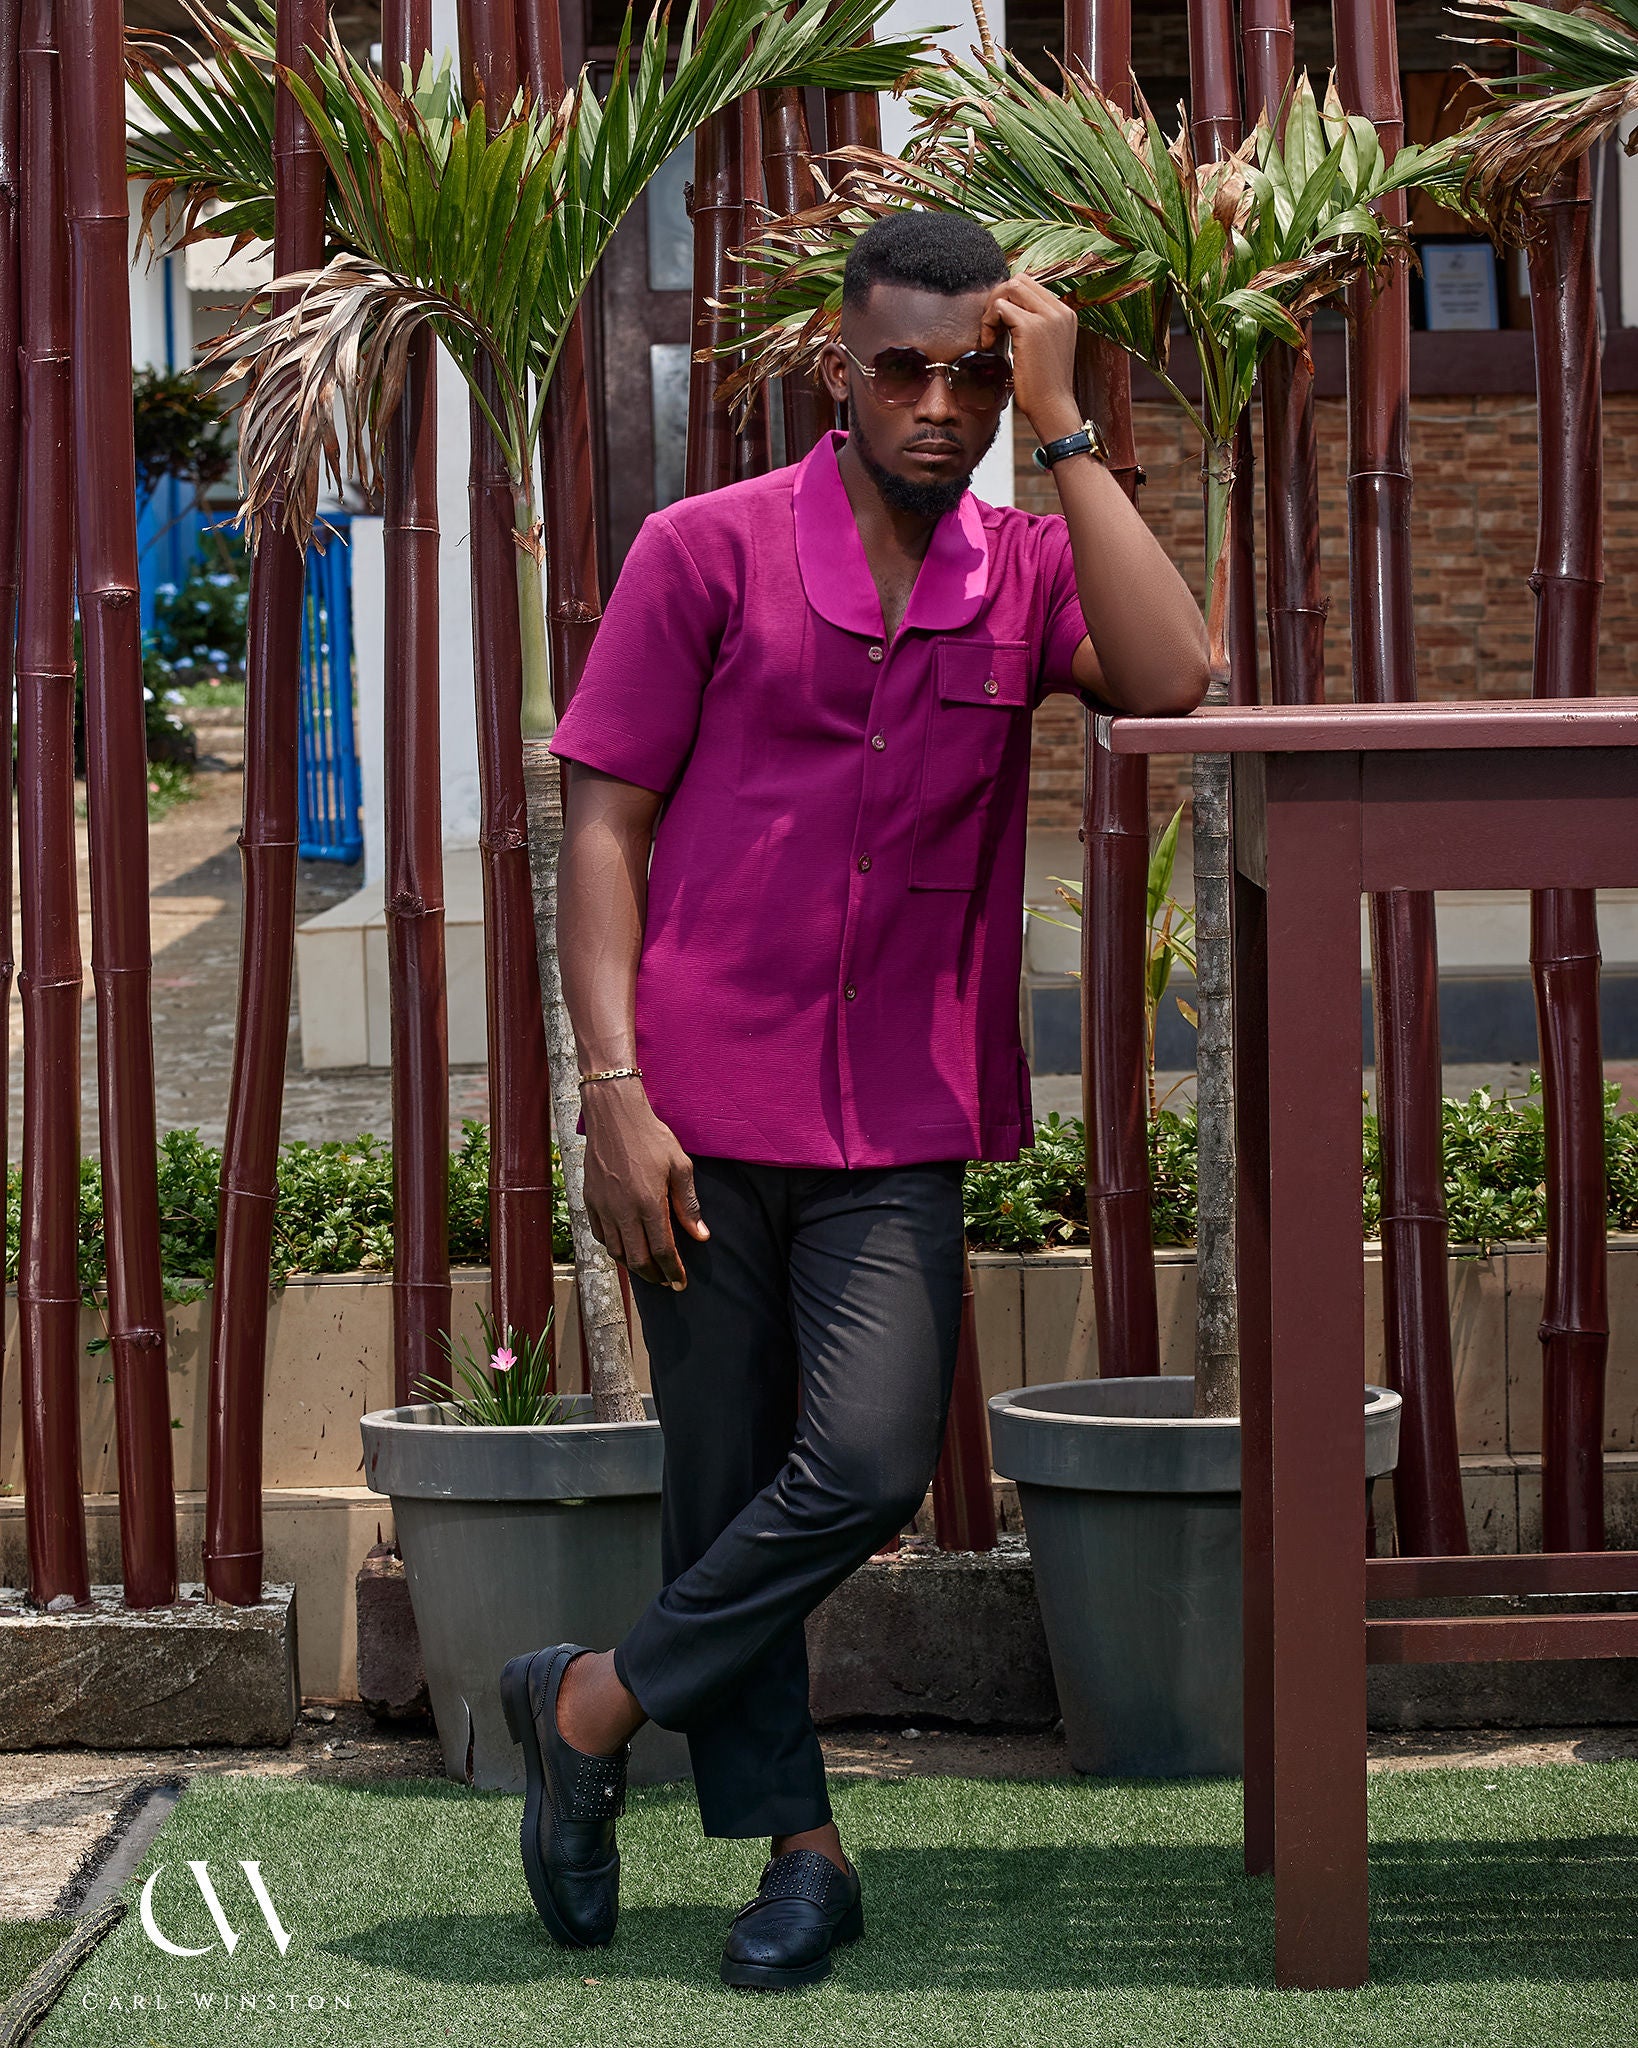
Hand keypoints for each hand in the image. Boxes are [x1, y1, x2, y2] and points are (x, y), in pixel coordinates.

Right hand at [580, 1080, 708, 1288]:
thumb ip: (689, 1204)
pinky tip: (624, 1247)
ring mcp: (603, 1206)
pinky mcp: (589, 1199)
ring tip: (647, 1268)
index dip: (672, 1271)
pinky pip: (599, 1235)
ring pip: (616, 1251)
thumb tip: (700, 1236)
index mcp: (649, 1203)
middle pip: (637, 1259)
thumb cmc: (652, 1136)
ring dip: (633, 1266)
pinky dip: (613, 1248)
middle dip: (653, 1275)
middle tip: (666, 1281)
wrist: (614, 1115)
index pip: (662, 1250)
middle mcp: (622, 1210)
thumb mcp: (680, 1167)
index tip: (680, 1282)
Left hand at [980, 274, 1082, 444]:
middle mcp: (1060, 310)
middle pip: (1019, 280)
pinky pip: (1000, 307)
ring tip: (990, 336)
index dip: (1009, 300)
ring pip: (1010, 288)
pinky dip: (988, 323)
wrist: (1052, 408)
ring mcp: (1047, 317)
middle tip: (991, 328)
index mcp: (1065, 313)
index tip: (1000, 326)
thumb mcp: (1045, 349)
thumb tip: (1008, 310)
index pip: (1031, 286)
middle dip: (998, 300)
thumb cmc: (1043, 386)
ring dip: (992, 309)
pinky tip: (988, 344)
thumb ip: (1035, 327)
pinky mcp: (1031, 327)